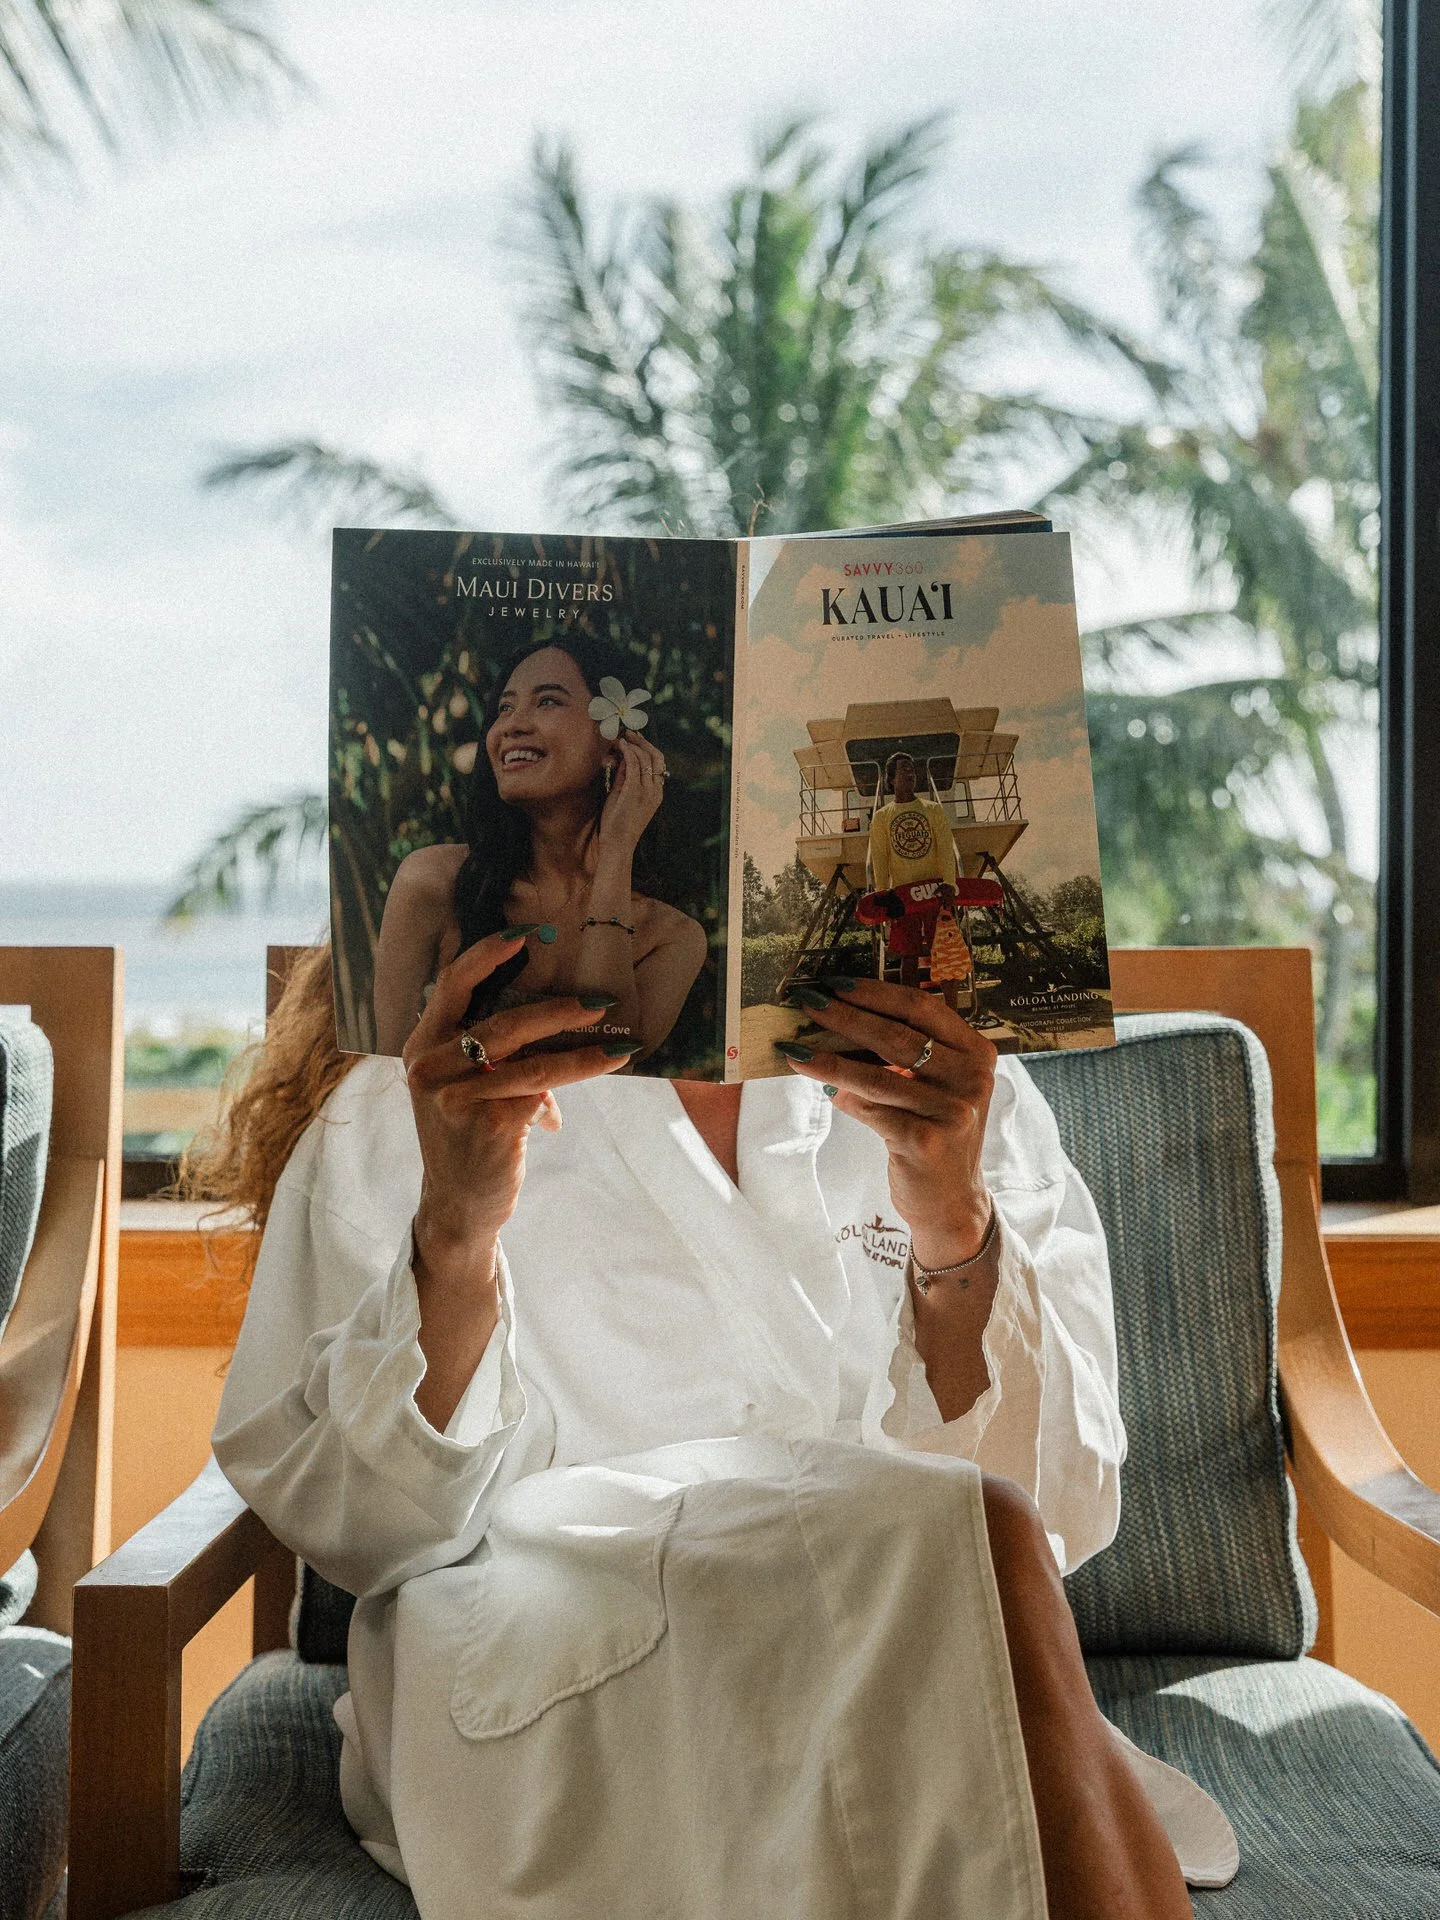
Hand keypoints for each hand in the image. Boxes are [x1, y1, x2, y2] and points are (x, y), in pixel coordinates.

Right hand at [404, 930, 634, 1260]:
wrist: (459, 1205)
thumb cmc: (469, 1138)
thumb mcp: (463, 1087)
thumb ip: (490, 1052)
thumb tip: (556, 1017)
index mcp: (422, 1046)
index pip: (452, 983)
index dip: (489, 953)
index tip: (525, 934)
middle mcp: (430, 1068)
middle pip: (502, 1023)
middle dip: (557, 1010)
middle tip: (599, 1001)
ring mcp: (454, 1098)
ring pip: (530, 1061)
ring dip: (581, 1052)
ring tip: (619, 1047)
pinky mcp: (485, 1125)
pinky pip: (540, 1093)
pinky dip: (573, 1082)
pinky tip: (597, 1074)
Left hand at [597, 729, 666, 854]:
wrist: (618, 844)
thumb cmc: (618, 823)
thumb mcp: (622, 795)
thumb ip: (624, 777)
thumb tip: (622, 757)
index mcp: (657, 792)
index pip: (658, 763)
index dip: (647, 747)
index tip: (634, 738)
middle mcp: (656, 790)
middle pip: (656, 756)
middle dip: (643, 741)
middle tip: (629, 732)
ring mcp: (647, 790)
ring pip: (645, 757)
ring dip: (633, 744)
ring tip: (620, 737)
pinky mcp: (634, 791)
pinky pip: (634, 763)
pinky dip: (627, 751)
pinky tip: (620, 746)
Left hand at [780, 979, 994, 1269]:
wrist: (951, 1200)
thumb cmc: (933, 1132)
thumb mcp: (932, 1087)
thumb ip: (903, 1054)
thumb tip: (837, 1017)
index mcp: (976, 1053)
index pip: (922, 1008)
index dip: (876, 992)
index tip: (835, 983)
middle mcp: (972, 1079)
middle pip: (897, 1036)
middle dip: (845, 1016)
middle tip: (806, 1003)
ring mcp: (953, 1112)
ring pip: (877, 1076)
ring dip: (830, 1058)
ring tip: (797, 1048)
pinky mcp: (927, 1142)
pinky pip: (872, 1111)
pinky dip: (844, 1098)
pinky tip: (824, 1090)